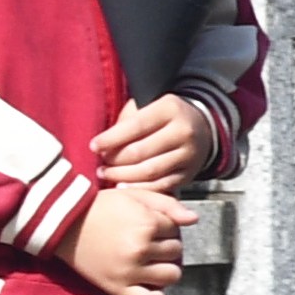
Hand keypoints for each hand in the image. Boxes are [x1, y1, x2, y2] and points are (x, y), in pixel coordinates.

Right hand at [69, 181, 195, 294]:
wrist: (64, 224)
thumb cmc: (101, 207)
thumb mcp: (135, 196)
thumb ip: (168, 205)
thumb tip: (194, 219)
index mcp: (147, 225)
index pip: (176, 229)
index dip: (165, 226)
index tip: (148, 225)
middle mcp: (141, 249)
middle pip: (176, 252)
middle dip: (165, 246)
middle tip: (147, 243)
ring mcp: (130, 271)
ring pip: (171, 275)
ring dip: (164, 268)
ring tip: (149, 262)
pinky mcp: (118, 288)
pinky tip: (153, 289)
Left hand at [86, 94, 216, 188]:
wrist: (200, 128)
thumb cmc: (163, 117)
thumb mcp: (147, 106)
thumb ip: (125, 121)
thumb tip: (101, 145)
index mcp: (170, 109)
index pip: (135, 126)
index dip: (110, 138)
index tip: (93, 146)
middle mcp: (183, 131)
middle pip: (140, 152)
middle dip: (114, 160)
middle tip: (100, 164)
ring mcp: (189, 154)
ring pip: (149, 171)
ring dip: (122, 176)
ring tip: (107, 174)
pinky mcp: (190, 173)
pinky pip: (160, 185)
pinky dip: (139, 188)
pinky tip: (123, 186)